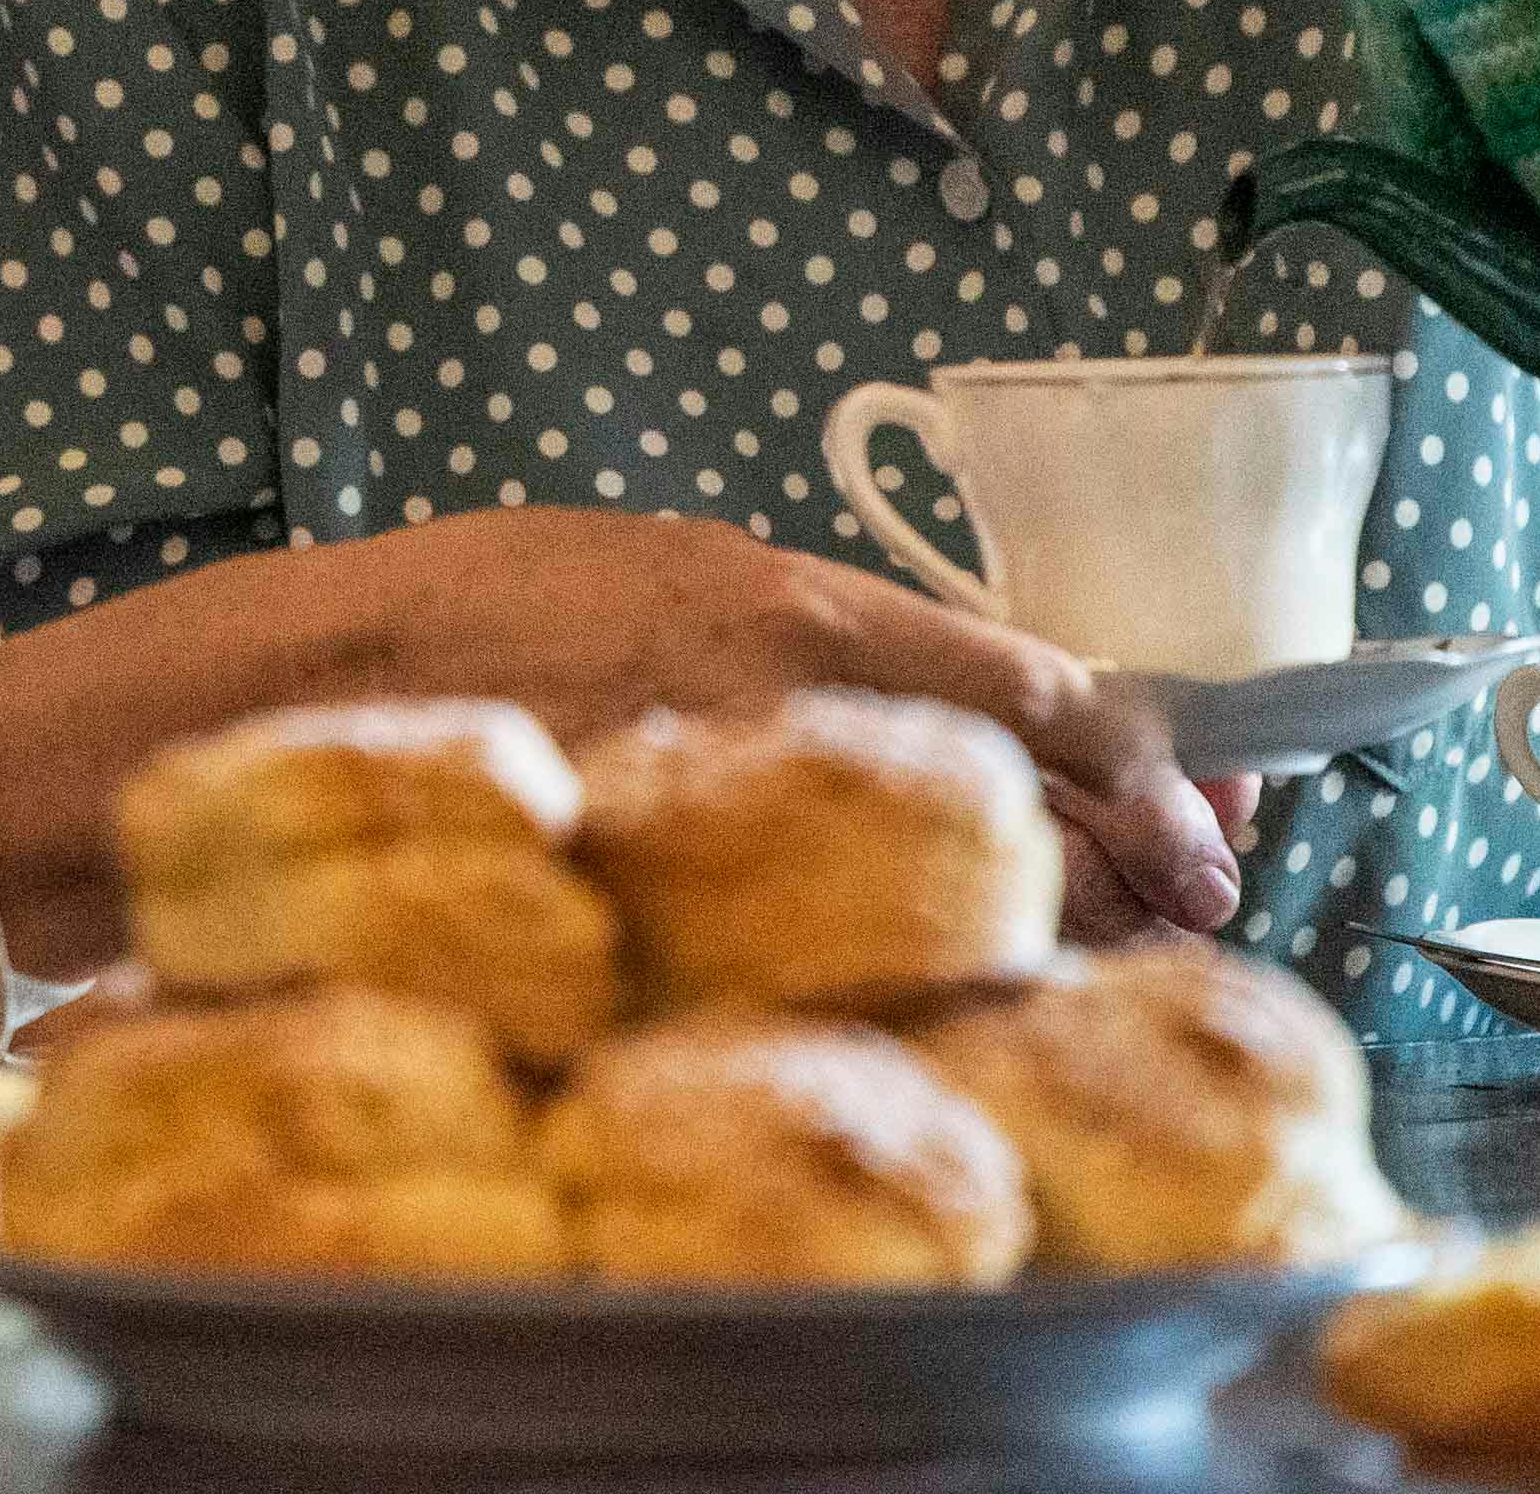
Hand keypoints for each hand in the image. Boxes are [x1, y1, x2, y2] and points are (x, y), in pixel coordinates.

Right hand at [314, 511, 1238, 933]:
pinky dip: (913, 956)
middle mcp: (789, 706)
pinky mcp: (681, 891)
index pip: (1039, 684)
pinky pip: (841, 940)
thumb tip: (942, 685)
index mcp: (792, 604)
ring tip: (1114, 936)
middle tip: (1201, 893)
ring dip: (1053, 914)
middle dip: (1138, 854)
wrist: (326, 676)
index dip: (1152, 757)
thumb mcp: (670, 566)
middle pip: (1030, 799)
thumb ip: (804, 628)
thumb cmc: (488, 602)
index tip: (1214, 806)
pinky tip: (953, 974)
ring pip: (953, 883)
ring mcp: (736, 809)